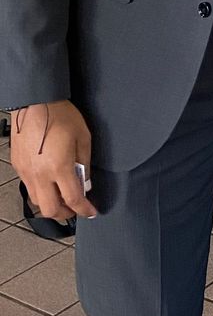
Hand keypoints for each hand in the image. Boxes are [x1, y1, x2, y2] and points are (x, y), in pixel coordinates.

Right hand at [10, 101, 96, 220]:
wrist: (35, 102)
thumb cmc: (60, 115)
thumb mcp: (83, 138)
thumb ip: (85, 163)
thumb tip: (85, 182)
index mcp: (59, 167)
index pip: (73, 199)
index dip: (85, 210)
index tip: (91, 212)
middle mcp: (40, 174)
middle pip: (51, 209)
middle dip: (65, 214)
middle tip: (75, 208)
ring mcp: (26, 172)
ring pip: (37, 202)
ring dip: (51, 204)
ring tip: (62, 197)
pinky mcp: (18, 166)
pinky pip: (29, 187)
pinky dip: (41, 191)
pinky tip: (49, 182)